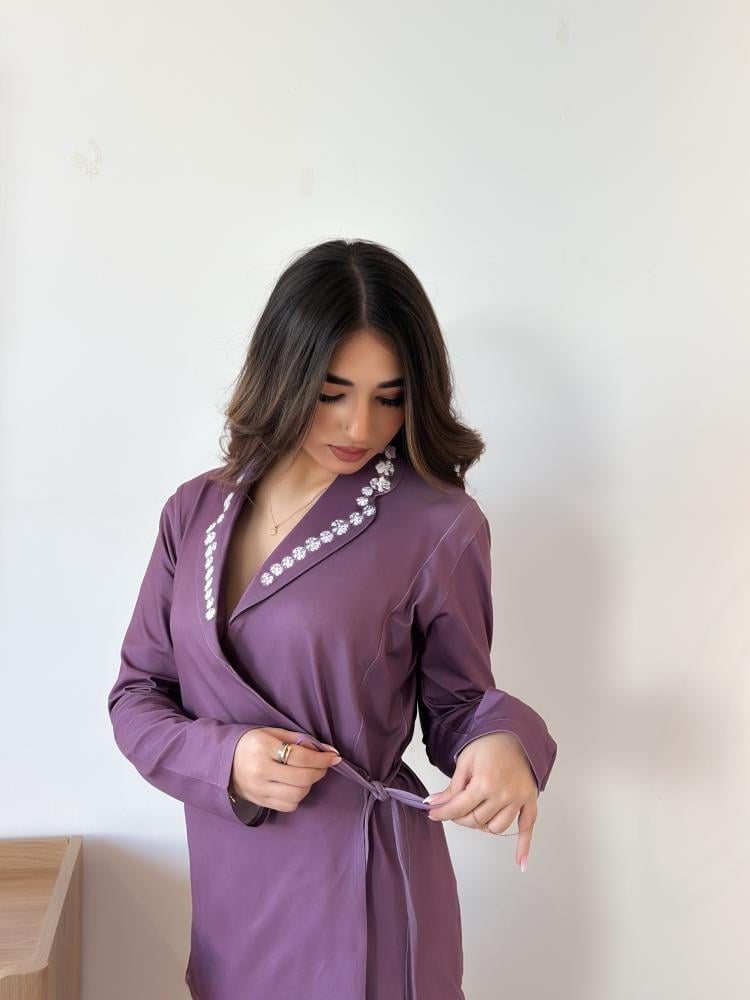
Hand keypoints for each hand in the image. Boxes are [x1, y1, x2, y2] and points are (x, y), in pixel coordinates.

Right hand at [230, 727, 341, 812]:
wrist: (223, 761)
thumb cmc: (252, 743)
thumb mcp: (272, 733)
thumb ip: (300, 740)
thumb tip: (329, 750)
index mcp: (263, 748)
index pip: (300, 756)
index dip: (321, 758)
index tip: (334, 756)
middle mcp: (260, 770)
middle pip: (301, 778)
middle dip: (319, 771)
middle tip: (324, 765)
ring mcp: (259, 789)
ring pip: (297, 795)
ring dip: (310, 785)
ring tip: (309, 774)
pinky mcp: (260, 801)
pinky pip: (288, 806)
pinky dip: (298, 797)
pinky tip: (296, 786)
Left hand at [423, 731, 537, 869]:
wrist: (515, 732)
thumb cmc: (489, 743)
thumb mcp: (465, 761)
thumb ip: (452, 787)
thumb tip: (434, 804)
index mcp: (485, 782)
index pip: (459, 808)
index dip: (442, 813)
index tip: (432, 814)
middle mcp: (503, 794)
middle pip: (476, 821)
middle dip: (460, 818)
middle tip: (454, 809)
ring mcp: (518, 799)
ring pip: (496, 828)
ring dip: (482, 824)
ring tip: (476, 812)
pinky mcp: (530, 801)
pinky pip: (528, 828)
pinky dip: (524, 846)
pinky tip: (520, 862)